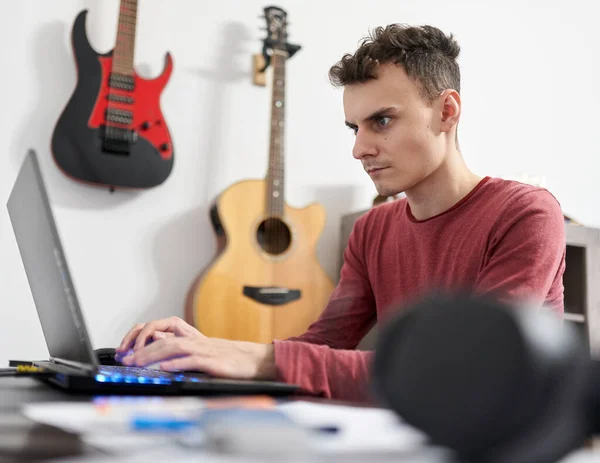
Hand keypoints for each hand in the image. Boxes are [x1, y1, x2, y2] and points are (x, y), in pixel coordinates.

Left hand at [116, 317, 275, 380]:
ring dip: (153, 354)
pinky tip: (165, 368)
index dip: (141, 335)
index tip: (126, 349)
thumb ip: (180, 348)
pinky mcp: (213, 362)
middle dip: (141, 348)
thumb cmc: (226, 357)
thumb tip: (155, 350)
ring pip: (174, 346)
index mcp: (190, 335)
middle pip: (163, 338)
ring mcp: (204, 349)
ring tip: (137, 362)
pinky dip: (177, 363)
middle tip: (126, 359)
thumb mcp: (200, 349)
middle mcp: (195, 339)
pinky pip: (192, 360)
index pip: (160, 327)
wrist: (253, 360)